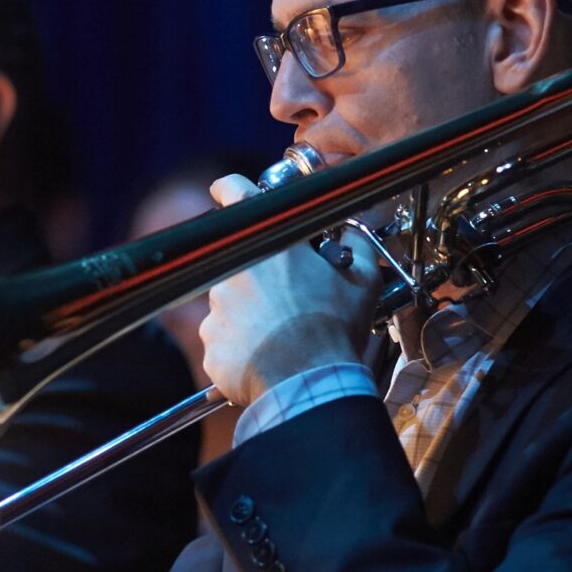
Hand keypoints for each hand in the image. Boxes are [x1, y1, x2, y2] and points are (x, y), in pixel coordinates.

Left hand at [195, 173, 387, 404]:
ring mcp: (215, 310)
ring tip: (282, 334)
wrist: (310, 383)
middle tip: (289, 298)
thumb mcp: (360, 279)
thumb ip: (354, 242)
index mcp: (266, 244)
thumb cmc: (333, 329)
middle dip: (259, 277)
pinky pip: (225, 341)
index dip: (231, 189)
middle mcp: (232, 271)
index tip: (227, 190)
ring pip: (230, 305)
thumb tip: (351, 230)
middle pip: (239, 262)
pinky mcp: (211, 346)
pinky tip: (268, 356)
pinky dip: (242, 347)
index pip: (234, 192)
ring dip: (251, 314)